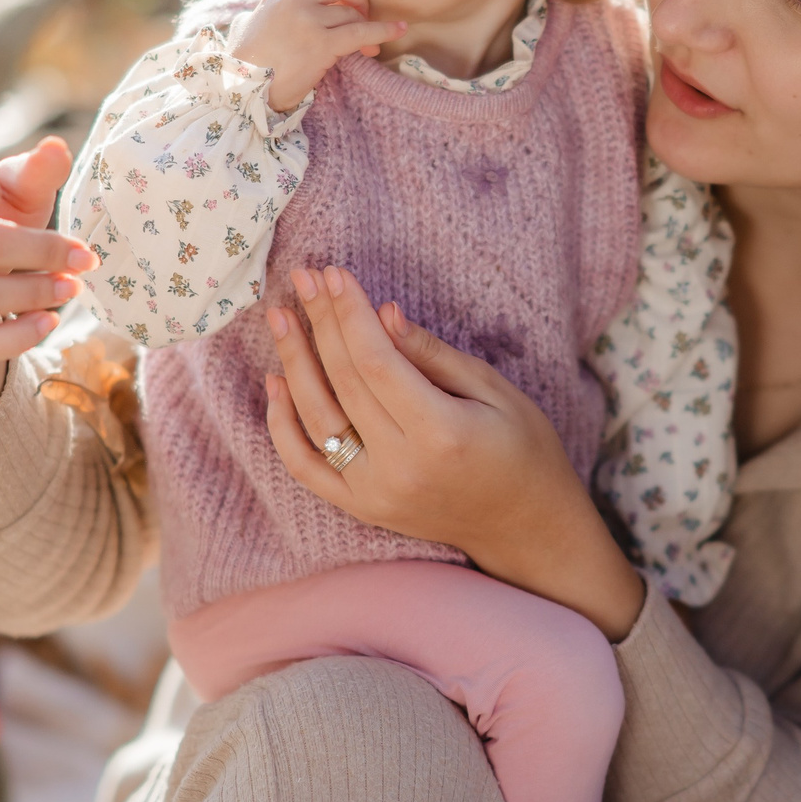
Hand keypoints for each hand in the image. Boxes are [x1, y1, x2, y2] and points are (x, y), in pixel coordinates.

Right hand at [229, 0, 405, 110]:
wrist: (242, 90)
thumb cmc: (248, 63)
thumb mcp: (253, 24)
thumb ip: (270, 10)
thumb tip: (265, 12)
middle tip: (359, 13)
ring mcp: (307, 20)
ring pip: (350, 11)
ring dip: (364, 26)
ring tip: (366, 45)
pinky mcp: (321, 44)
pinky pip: (361, 32)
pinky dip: (383, 31)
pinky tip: (398, 31)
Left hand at [261, 266, 647, 638]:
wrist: (524, 527)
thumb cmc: (523, 450)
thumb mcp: (495, 391)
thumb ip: (434, 355)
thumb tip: (382, 313)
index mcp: (441, 433)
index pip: (377, 362)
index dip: (351, 314)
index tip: (335, 274)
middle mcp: (401, 467)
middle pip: (344, 382)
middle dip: (320, 324)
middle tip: (304, 277)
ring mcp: (375, 493)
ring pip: (317, 419)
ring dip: (294, 363)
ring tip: (281, 316)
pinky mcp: (362, 507)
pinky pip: (306, 466)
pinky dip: (283, 425)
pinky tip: (276, 382)